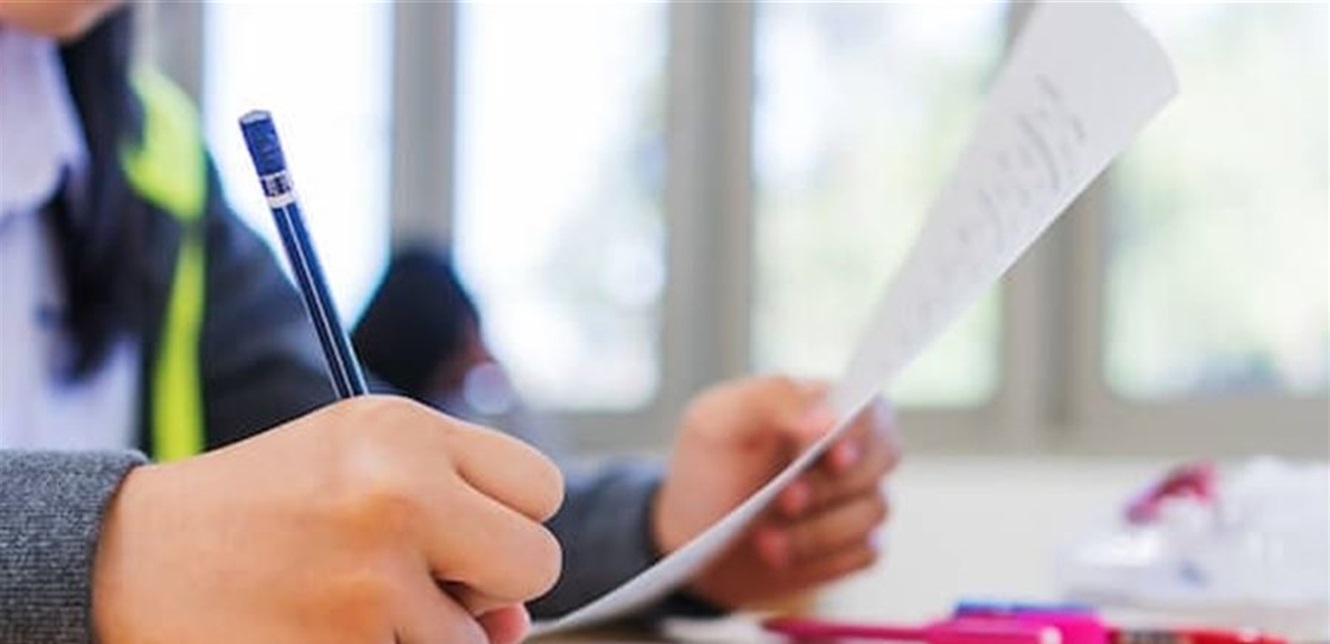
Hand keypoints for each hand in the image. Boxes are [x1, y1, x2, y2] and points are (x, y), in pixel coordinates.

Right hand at [92, 395, 563, 643]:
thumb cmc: (269, 505)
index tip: (462, 529)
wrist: (133, 556)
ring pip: (479, 640)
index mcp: (404, 431)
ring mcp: (370, 582)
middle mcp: (397, 495)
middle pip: (537, 563)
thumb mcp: (362, 465)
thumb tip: (516, 627)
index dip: (508, 518)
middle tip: (425, 576)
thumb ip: (459, 519)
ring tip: (353, 598)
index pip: (542, 488)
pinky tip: (328, 628)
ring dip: (429, 634)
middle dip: (492, 583)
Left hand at [652, 377, 899, 607]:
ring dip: (817, 530)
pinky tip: (781, 556)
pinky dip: (822, 557)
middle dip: (831, 485)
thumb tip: (828, 418)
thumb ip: (771, 399)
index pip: (869, 407)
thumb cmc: (708, 468)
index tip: (831, 454)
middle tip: (784, 500)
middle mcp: (851, 448)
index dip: (858, 431)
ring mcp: (857, 497)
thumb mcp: (716, 420)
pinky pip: (866, 551)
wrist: (692, 537)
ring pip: (873, 510)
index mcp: (823, 405)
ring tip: (765, 540)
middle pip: (882, 457)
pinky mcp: (855, 544)